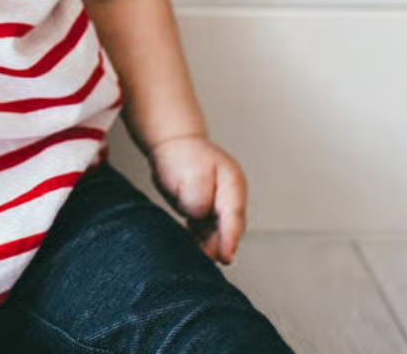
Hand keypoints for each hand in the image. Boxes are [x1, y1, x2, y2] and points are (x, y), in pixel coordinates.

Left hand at [148, 135, 246, 264]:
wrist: (172, 145)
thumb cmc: (182, 155)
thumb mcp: (190, 173)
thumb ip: (198, 197)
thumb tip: (199, 216)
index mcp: (232, 181)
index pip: (234, 215)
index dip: (230, 238)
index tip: (226, 256)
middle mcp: (229, 195)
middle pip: (229, 228)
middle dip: (220, 247)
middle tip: (208, 262)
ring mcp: (220, 204)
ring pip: (218, 232)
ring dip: (209, 246)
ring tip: (196, 258)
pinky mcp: (208, 211)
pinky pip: (207, 231)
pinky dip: (200, 241)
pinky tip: (191, 248)